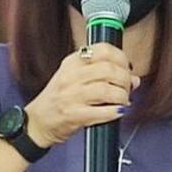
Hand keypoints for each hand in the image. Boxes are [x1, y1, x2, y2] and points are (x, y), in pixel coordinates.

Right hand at [24, 43, 138, 146]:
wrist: (37, 122)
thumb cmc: (59, 99)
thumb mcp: (76, 79)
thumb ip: (104, 75)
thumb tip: (134, 79)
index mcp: (72, 63)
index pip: (103, 50)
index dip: (121, 58)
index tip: (127, 68)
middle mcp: (71, 77)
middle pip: (109, 70)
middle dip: (125, 79)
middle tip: (127, 88)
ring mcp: (71, 96)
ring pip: (107, 90)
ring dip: (122, 96)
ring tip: (122, 101)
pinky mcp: (74, 115)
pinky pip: (102, 112)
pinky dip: (115, 112)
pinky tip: (118, 112)